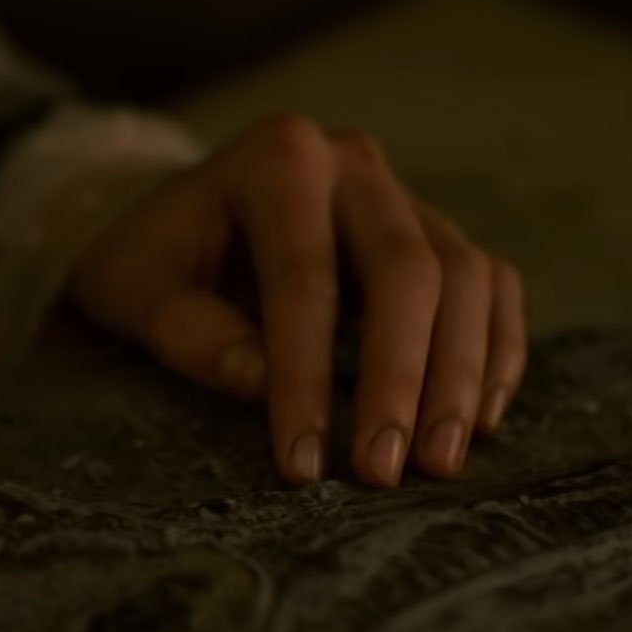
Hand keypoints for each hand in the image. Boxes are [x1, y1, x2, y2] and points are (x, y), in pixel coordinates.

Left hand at [65, 114, 526, 487]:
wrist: (181, 224)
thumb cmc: (155, 262)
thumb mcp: (136, 293)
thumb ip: (188, 333)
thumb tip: (259, 381)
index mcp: (277, 161)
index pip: (304, 278)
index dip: (305, 375)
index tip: (301, 463)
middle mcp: (353, 165)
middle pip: (408, 269)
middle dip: (401, 378)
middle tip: (383, 471)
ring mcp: (405, 195)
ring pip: (465, 276)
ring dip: (460, 376)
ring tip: (437, 462)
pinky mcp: (437, 231)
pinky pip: (492, 285)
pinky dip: (495, 351)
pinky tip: (480, 421)